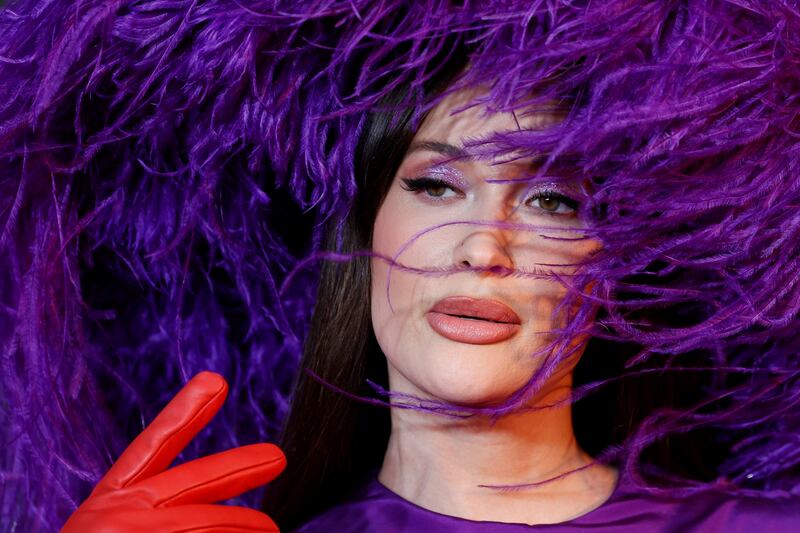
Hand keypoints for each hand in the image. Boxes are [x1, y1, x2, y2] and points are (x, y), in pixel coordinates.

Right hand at [62, 371, 286, 531]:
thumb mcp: (124, 528)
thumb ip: (170, 513)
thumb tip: (232, 517)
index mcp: (110, 502)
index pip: (153, 447)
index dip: (186, 412)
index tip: (217, 380)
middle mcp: (115, 515)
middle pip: (193, 483)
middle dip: (239, 466)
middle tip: (276, 457)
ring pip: (206, 524)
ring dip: (244, 525)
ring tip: (270, 531)